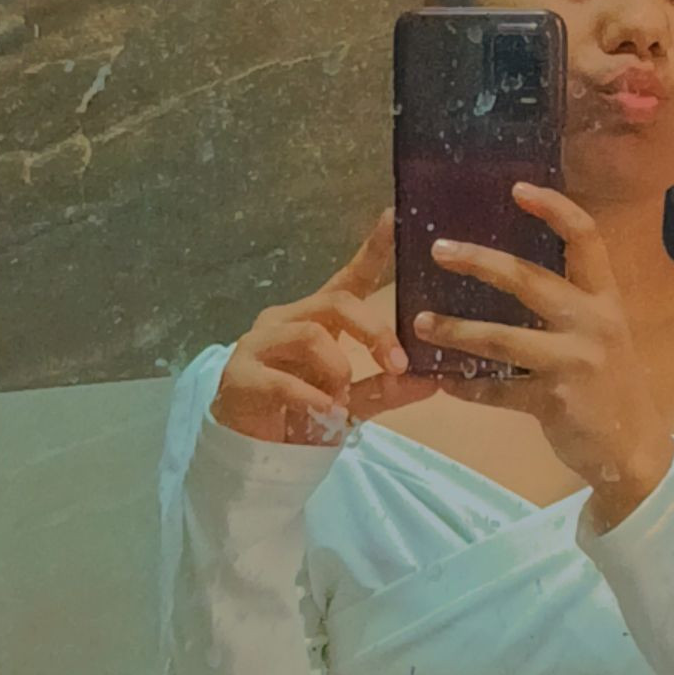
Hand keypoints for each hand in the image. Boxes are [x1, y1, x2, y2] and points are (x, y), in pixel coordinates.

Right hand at [211, 208, 420, 444]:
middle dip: (373, 331)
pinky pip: (282, 379)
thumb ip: (386, 390)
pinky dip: (311, 397)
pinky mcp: (241, 373)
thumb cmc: (299, 420)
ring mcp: (259, 344)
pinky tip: (324, 412)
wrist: (252, 457)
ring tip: (341, 400)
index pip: (347, 280)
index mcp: (314, 320)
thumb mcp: (352, 404)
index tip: (393, 218)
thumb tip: (432, 380)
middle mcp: (285, 321)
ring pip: (310, 335)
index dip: (371, 250)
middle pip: (335, 303)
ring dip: (337, 368)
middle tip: (396, 364)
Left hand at [411, 182, 673, 527]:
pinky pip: (498, 391)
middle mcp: (593, 323)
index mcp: (605, 300)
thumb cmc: (608, 386)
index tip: (517, 188)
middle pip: (529, 279)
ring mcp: (575, 362)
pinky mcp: (555, 401)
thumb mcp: (599, 336)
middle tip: (439, 250)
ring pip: (502, 339)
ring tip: (419, 323)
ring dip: (456, 331)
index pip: (586, 239)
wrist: (634, 451)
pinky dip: (466, 387)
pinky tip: (441, 381)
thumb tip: (504, 274)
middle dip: (480, 263)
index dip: (554, 209)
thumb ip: (564, 307)